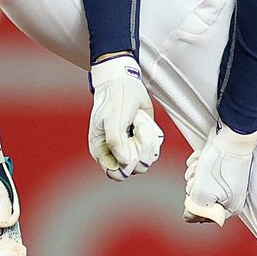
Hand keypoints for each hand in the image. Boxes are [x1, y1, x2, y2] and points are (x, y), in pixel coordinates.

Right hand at [87, 55, 163, 180]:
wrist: (125, 83)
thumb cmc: (114, 99)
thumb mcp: (111, 120)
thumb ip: (115, 143)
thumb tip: (124, 163)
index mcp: (102, 150)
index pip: (115, 172)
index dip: (126, 162)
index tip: (129, 142)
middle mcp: (116, 152)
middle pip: (133, 169)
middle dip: (140, 150)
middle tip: (136, 129)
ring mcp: (130, 148)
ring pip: (145, 162)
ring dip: (147, 141)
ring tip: (139, 122)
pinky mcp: (142, 142)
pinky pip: (153, 151)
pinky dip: (153, 138)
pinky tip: (144, 123)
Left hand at [182, 124, 256, 224]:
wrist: (229, 137)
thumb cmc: (221, 163)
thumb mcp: (202, 194)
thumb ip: (194, 210)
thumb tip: (189, 216)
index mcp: (230, 206)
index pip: (205, 216)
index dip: (195, 206)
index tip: (196, 196)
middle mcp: (229, 195)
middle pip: (199, 198)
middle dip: (195, 186)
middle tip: (202, 178)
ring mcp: (224, 180)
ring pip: (197, 183)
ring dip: (195, 173)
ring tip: (204, 165)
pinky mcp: (218, 167)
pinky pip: (199, 170)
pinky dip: (198, 163)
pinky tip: (204, 158)